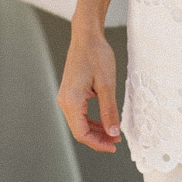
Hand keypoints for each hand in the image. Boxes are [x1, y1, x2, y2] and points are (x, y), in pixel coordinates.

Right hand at [57, 26, 120, 153]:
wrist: (87, 36)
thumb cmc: (97, 55)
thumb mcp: (107, 85)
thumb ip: (109, 111)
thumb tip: (113, 132)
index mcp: (72, 100)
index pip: (82, 133)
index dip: (98, 143)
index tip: (114, 146)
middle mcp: (65, 101)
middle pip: (79, 130)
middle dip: (98, 139)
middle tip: (117, 141)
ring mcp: (66, 97)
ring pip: (79, 123)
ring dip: (96, 131)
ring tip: (114, 133)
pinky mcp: (71, 93)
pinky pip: (80, 114)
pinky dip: (92, 121)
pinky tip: (105, 122)